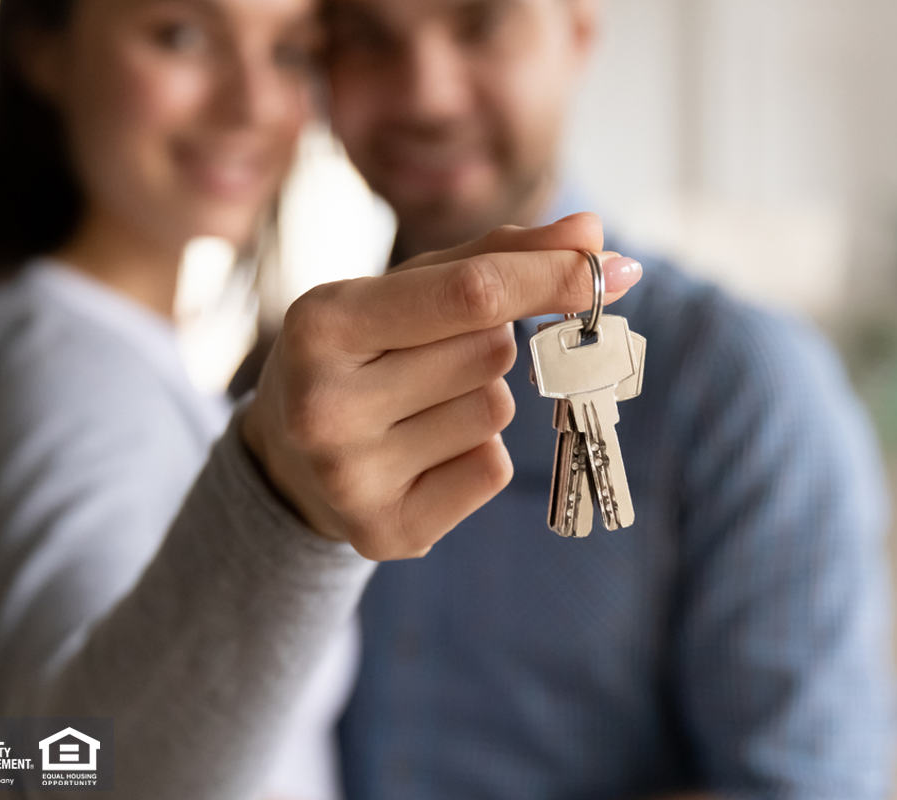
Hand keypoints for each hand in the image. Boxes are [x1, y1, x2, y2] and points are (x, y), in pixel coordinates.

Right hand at [241, 214, 641, 559]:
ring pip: (495, 414)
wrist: (287, 457)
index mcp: (322, 325)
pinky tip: (421, 456)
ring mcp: (350, 478)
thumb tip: (593, 232)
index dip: (549, 277)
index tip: (609, 267)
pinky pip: (489, 472)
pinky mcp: (383, 531)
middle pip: (490, 354)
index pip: (470, 294)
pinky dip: (475, 457)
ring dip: (480, 401)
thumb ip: (493, 257)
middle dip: (486, 345)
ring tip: (417, 410)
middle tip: (429, 358)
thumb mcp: (403, 291)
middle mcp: (326, 406)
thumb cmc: (360, 354)